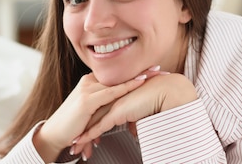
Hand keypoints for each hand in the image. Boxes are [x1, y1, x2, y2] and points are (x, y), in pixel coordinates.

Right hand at [33, 73, 146, 161]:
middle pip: (119, 76)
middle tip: (159, 69)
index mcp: (90, 84)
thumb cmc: (73, 126)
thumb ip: (105, 109)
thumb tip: (123, 112)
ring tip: (154, 74)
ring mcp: (87, 90)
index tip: (152, 71)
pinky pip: (111, 93)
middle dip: (140, 73)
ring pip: (117, 82)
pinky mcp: (86, 101)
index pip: (116, 77)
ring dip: (138, 78)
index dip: (134, 74)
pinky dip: (126, 87)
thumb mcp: (92, 114)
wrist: (54, 135)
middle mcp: (89, 83)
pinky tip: (139, 83)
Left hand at [76, 73, 197, 149]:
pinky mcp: (116, 112)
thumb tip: (133, 131)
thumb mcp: (143, 113)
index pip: (98, 112)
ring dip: (82, 138)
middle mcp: (112, 100)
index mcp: (117, 97)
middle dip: (82, 132)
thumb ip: (135, 121)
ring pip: (92, 123)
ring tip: (75, 149)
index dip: (89, 124)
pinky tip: (80, 142)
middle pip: (91, 118)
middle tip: (75, 145)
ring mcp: (112, 105)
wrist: (166, 91)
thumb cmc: (158, 98)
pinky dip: (88, 136)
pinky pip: (99, 126)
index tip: (81, 135)